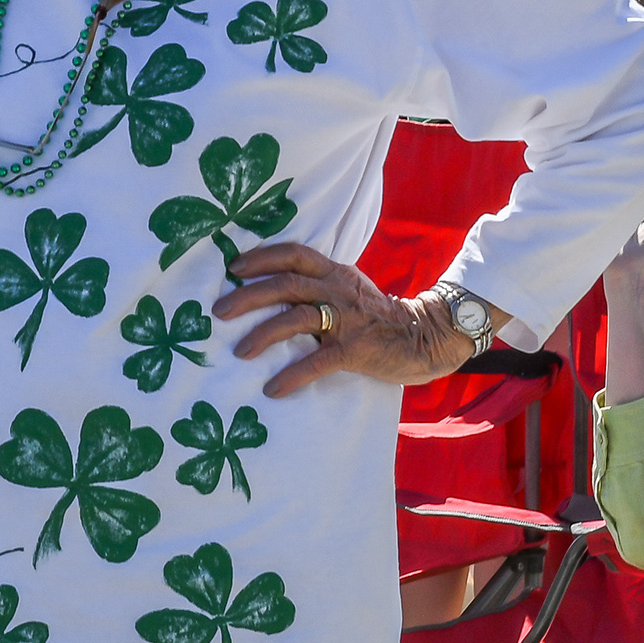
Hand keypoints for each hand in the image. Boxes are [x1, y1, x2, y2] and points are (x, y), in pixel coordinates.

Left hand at [214, 242, 454, 396]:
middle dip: (248, 296)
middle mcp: (338, 290)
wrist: (424, 337)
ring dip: (263, 334)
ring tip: (239, 351)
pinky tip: (273, 389)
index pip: (294, 253)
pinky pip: (318, 361)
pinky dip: (293, 375)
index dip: (261, 258)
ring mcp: (347, 319)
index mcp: (335, 272)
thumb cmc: (377, 316)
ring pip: (297, 318)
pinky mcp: (356, 349)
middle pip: (286, 283)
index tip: (233, 268)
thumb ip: (319, 285)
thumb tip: (273, 288)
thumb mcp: (349, 288)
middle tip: (219, 311)